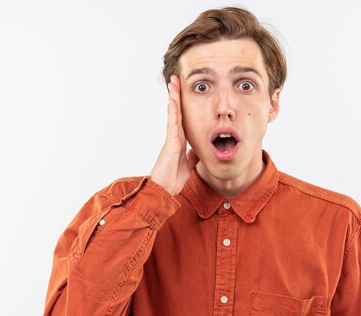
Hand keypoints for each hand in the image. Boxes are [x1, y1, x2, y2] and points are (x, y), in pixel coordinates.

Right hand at [150, 75, 198, 195]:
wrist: (163, 190)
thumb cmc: (172, 180)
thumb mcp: (188, 166)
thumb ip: (192, 157)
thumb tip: (198, 151)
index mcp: (180, 141)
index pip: (183, 119)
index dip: (183, 106)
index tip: (183, 93)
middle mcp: (175, 137)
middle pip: (178, 112)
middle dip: (177, 96)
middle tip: (176, 80)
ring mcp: (172, 139)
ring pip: (174, 114)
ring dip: (174, 98)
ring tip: (173, 83)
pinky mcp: (170, 143)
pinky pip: (173, 124)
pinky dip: (173, 112)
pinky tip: (173, 100)